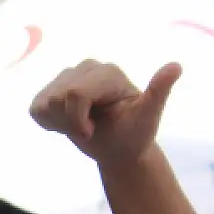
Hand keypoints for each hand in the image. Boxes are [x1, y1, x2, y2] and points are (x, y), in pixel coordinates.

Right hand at [29, 59, 181, 167]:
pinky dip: (48, 123)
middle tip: (90, 130)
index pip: (75, 94)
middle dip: (70, 123)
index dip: (77, 121)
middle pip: (58, 99)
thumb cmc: (134, 134)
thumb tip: (176, 66)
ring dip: (60, 124)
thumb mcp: (148, 117)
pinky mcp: (51, 89)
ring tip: (82, 125)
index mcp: (108, 72)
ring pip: (45, 103)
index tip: (93, 132)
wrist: (119, 147)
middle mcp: (87, 67)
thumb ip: (158, 91)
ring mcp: (67, 76)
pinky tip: (68, 123)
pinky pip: (36, 108)